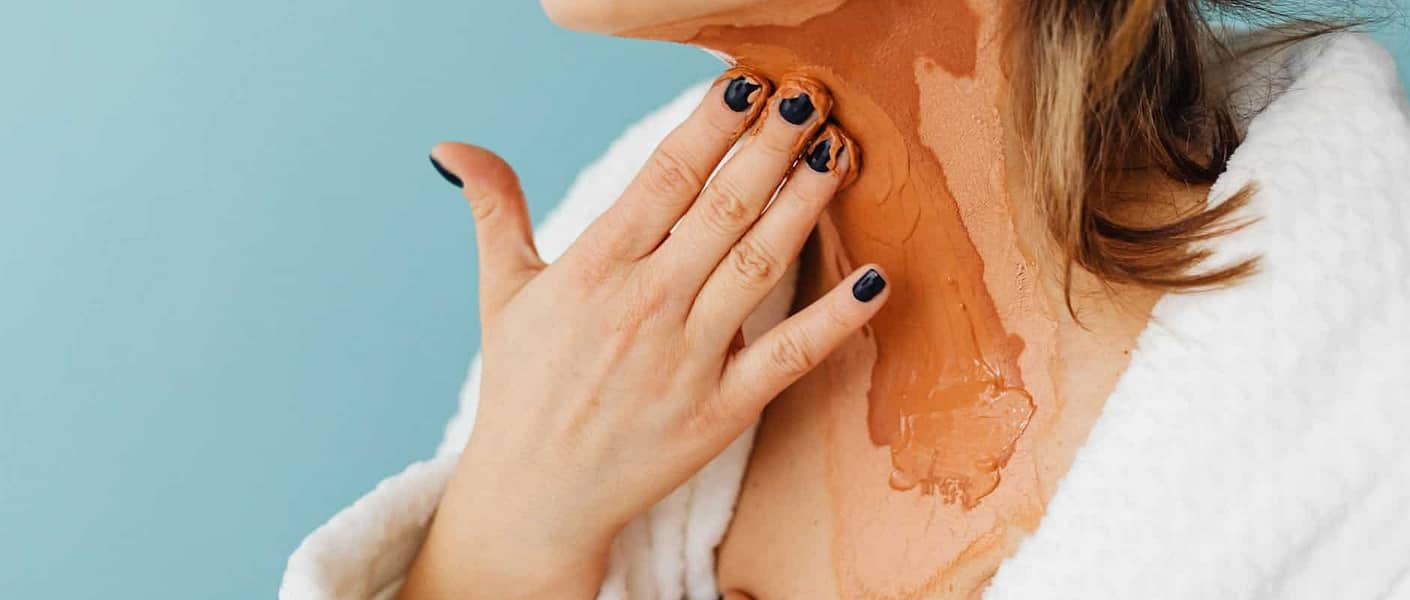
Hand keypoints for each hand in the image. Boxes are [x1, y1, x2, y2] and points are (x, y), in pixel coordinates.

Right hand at [399, 69, 887, 599]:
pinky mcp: (721, 412)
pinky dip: (835, 319)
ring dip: (805, 204)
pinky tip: (876, 278)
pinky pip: (789, 356)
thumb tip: (451, 147)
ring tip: (841, 151)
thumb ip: (494, 211)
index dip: (710, 125)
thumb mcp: (503, 293)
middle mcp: (644, 306)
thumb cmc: (522, 388)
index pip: (664, 178)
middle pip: (722, 209)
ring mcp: (687, 360)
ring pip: (759, 266)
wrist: (535, 497)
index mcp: (593, 269)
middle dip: (771, 146)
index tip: (748, 80)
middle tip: (813, 95)